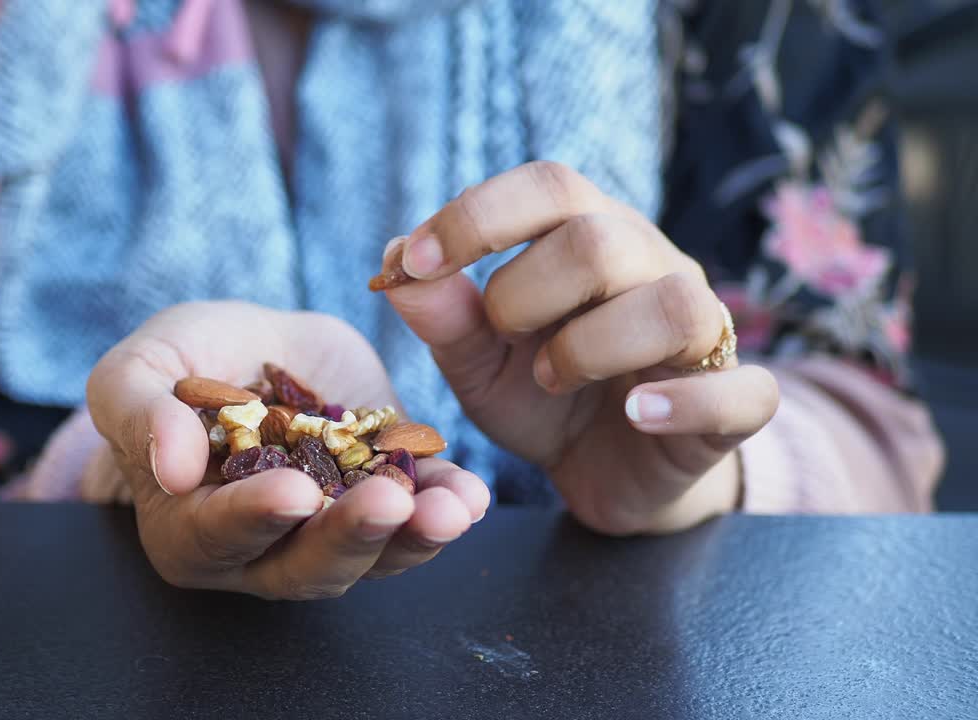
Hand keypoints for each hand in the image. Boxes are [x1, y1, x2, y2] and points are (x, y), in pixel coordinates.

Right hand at [85, 302, 489, 598]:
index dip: (253, 519)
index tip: (292, 493)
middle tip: (387, 504)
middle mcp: (259, 551)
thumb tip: (172, 466)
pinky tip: (468, 495)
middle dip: (349, 536)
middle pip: (304, 564)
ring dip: (413, 537)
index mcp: (187, 526)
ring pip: (371, 557)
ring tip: (449, 508)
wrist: (257, 344)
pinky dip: (445, 510)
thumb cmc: (182, 361)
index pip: (215, 536)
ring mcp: (327, 534)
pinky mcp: (381, 503)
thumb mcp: (140, 368)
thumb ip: (137, 411)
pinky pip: (417, 525)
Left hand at [383, 162, 778, 534]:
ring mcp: (704, 332)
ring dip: (592, 346)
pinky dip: (686, 403)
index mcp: (587, 235)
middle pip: (601, 240)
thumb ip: (443, 317)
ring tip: (554, 378)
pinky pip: (743, 391)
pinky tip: (636, 413)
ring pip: (674, 304)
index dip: (477, 216)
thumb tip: (393, 260)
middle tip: (504, 337)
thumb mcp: (479, 363)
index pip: (548, 185)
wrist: (603, 470)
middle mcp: (652, 266)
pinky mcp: (736, 403)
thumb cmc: (543, 396)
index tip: (412, 263)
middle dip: (526, 292)